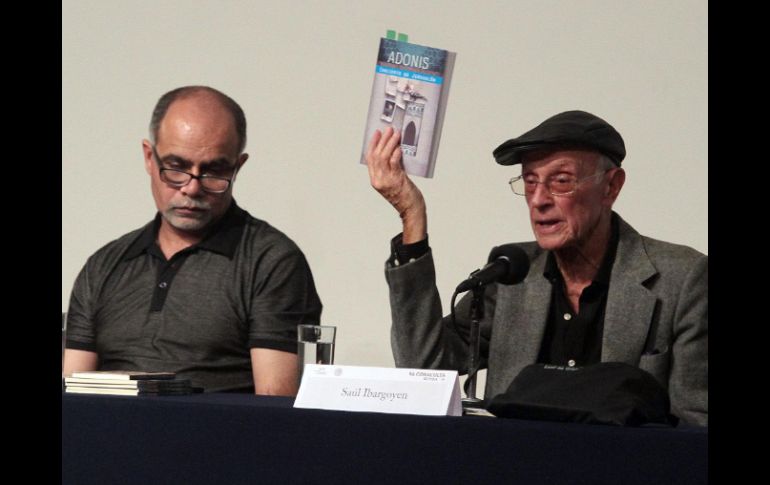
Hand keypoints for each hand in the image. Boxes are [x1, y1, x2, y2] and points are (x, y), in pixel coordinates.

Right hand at [366, 127, 426, 242]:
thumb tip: (393, 150)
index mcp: (375, 180)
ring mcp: (386, 181)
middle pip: (376, 155)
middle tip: (388, 130)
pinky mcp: (396, 180)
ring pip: (384, 157)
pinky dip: (396, 153)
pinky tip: (399, 147)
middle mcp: (378, 180)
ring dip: (390, 143)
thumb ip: (390, 169)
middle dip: (382, 140)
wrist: (411, 210)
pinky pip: (394, 163)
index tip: (377, 133)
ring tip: (396, 134)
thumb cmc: (404, 196)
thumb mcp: (392, 182)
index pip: (369, 158)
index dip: (372, 144)